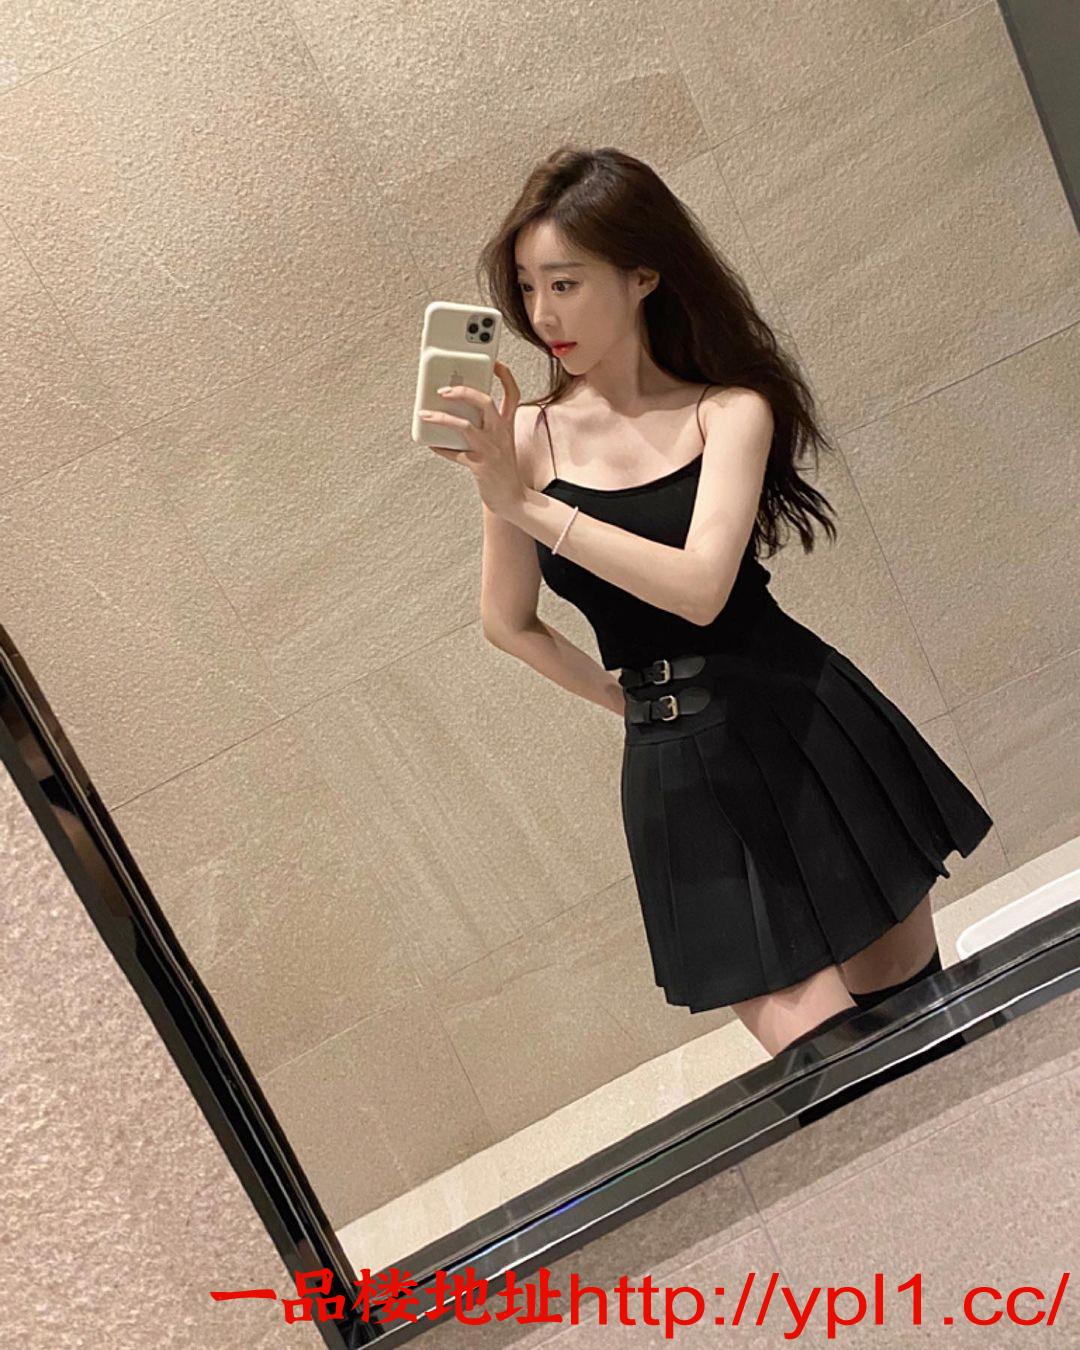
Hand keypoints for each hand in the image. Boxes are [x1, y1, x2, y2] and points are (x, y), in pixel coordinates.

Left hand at [418, 359, 525, 515]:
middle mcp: (501, 433)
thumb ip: (486, 426)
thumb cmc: (503, 469)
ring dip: (442, 418)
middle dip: (464, 391)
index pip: (512, 392)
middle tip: (444, 389)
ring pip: (465, 426)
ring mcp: (490, 449)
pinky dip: (440, 448)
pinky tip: (430, 444)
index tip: (493, 362)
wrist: (513, 499)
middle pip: (485, 401)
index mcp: (507, 425)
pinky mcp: (479, 466)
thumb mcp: (501, 443)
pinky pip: (455, 453)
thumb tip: (457, 413)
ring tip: (426, 414)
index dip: (504, 375)